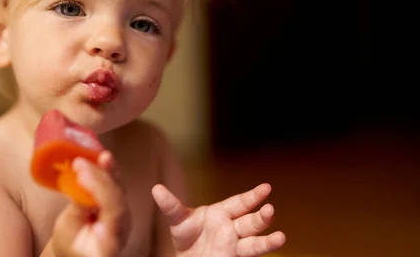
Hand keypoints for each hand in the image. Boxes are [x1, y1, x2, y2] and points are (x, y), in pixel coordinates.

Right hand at [51, 151, 130, 256]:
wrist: (77, 249)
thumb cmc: (70, 243)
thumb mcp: (67, 230)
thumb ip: (78, 210)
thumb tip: (81, 188)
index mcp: (109, 242)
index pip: (112, 214)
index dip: (101, 193)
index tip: (82, 178)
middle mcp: (123, 228)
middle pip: (116, 198)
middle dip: (99, 178)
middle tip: (80, 164)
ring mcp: (124, 215)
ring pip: (119, 189)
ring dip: (107, 171)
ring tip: (94, 156)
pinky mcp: (120, 203)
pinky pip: (117, 185)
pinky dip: (110, 171)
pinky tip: (104, 157)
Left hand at [152, 183, 285, 256]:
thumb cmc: (187, 235)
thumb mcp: (177, 220)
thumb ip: (170, 206)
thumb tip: (155, 188)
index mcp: (223, 212)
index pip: (240, 203)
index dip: (253, 196)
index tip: (266, 188)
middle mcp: (233, 228)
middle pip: (250, 222)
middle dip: (261, 217)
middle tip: (270, 209)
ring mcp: (236, 245)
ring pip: (254, 242)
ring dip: (267, 241)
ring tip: (281, 238)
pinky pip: (249, 255)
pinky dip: (262, 249)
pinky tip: (275, 244)